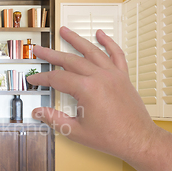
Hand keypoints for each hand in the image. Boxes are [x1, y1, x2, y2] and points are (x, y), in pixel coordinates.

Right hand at [27, 26, 171, 170]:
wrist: (138, 140)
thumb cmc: (111, 137)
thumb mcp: (76, 131)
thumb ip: (53, 119)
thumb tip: (37, 112)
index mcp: (87, 89)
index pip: (57, 78)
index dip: (42, 78)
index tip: (33, 80)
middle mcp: (100, 77)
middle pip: (70, 60)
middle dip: (51, 54)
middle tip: (39, 50)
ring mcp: (113, 74)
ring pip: (91, 51)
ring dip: (76, 40)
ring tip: (64, 31)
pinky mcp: (122, 77)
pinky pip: (116, 54)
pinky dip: (108, 42)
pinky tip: (100, 34)